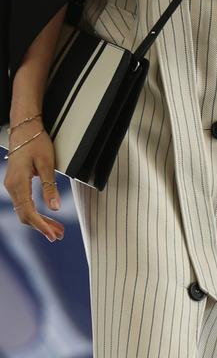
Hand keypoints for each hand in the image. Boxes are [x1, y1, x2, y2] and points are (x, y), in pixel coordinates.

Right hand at [4, 124, 64, 241]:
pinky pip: (24, 203)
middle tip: (58, 234)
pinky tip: (46, 216)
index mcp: (18, 183)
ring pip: (25, 210)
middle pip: (25, 215)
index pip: (28, 212)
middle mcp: (12, 187)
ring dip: (40, 221)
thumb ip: (50, 186)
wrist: (24, 128)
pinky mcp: (16, 183)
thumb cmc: (35, 142)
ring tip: (56, 228)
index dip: (41, 225)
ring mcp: (12, 185)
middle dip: (42, 226)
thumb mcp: (46, 163)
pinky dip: (36, 211)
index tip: (52, 234)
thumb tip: (55, 207)